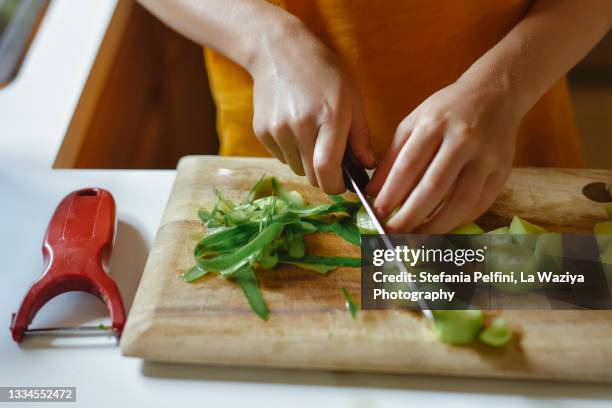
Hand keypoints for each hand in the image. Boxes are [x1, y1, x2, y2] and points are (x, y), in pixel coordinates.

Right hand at [249, 21, 374, 193]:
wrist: (278, 51)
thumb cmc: (323, 73)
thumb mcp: (352, 98)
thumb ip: (360, 136)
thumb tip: (366, 167)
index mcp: (329, 117)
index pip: (327, 169)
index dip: (336, 186)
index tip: (342, 186)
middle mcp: (300, 126)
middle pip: (312, 175)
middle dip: (324, 176)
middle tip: (332, 161)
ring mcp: (277, 129)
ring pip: (297, 168)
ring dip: (307, 162)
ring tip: (311, 136)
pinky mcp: (262, 131)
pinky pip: (281, 157)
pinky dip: (291, 152)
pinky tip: (295, 128)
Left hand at [366, 80, 519, 232]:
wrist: (495, 95)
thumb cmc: (446, 111)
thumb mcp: (413, 123)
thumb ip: (392, 157)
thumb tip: (372, 193)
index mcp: (434, 124)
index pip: (408, 166)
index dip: (391, 193)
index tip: (377, 213)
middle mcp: (463, 140)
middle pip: (434, 187)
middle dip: (410, 216)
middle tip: (392, 234)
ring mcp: (486, 157)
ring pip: (460, 201)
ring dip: (435, 227)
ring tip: (415, 239)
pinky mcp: (502, 171)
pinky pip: (479, 205)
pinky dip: (458, 221)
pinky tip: (440, 229)